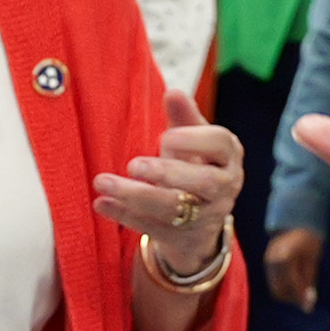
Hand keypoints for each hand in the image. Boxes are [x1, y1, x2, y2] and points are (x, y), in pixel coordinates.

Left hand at [94, 114, 242, 274]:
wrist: (202, 219)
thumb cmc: (196, 166)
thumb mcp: (195, 141)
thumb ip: (184, 117)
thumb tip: (173, 92)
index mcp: (228, 158)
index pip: (220, 144)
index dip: (194, 139)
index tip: (165, 136)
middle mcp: (223, 188)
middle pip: (202, 182)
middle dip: (167, 173)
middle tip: (133, 165)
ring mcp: (205, 217)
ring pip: (173, 208)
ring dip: (135, 196)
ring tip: (102, 181)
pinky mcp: (183, 238)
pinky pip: (153, 228)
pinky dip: (125, 216)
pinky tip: (101, 203)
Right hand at [263, 227, 323, 307]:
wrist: (295, 218)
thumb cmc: (308, 236)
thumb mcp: (313, 259)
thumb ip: (309, 281)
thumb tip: (309, 303)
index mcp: (284, 259)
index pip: (292, 286)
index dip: (302, 298)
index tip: (310, 308)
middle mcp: (271, 262)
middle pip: (279, 291)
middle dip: (293, 299)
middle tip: (306, 300)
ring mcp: (267, 263)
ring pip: (275, 288)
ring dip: (288, 294)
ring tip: (302, 291)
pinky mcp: (266, 263)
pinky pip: (273, 281)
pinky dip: (284, 286)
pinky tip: (295, 283)